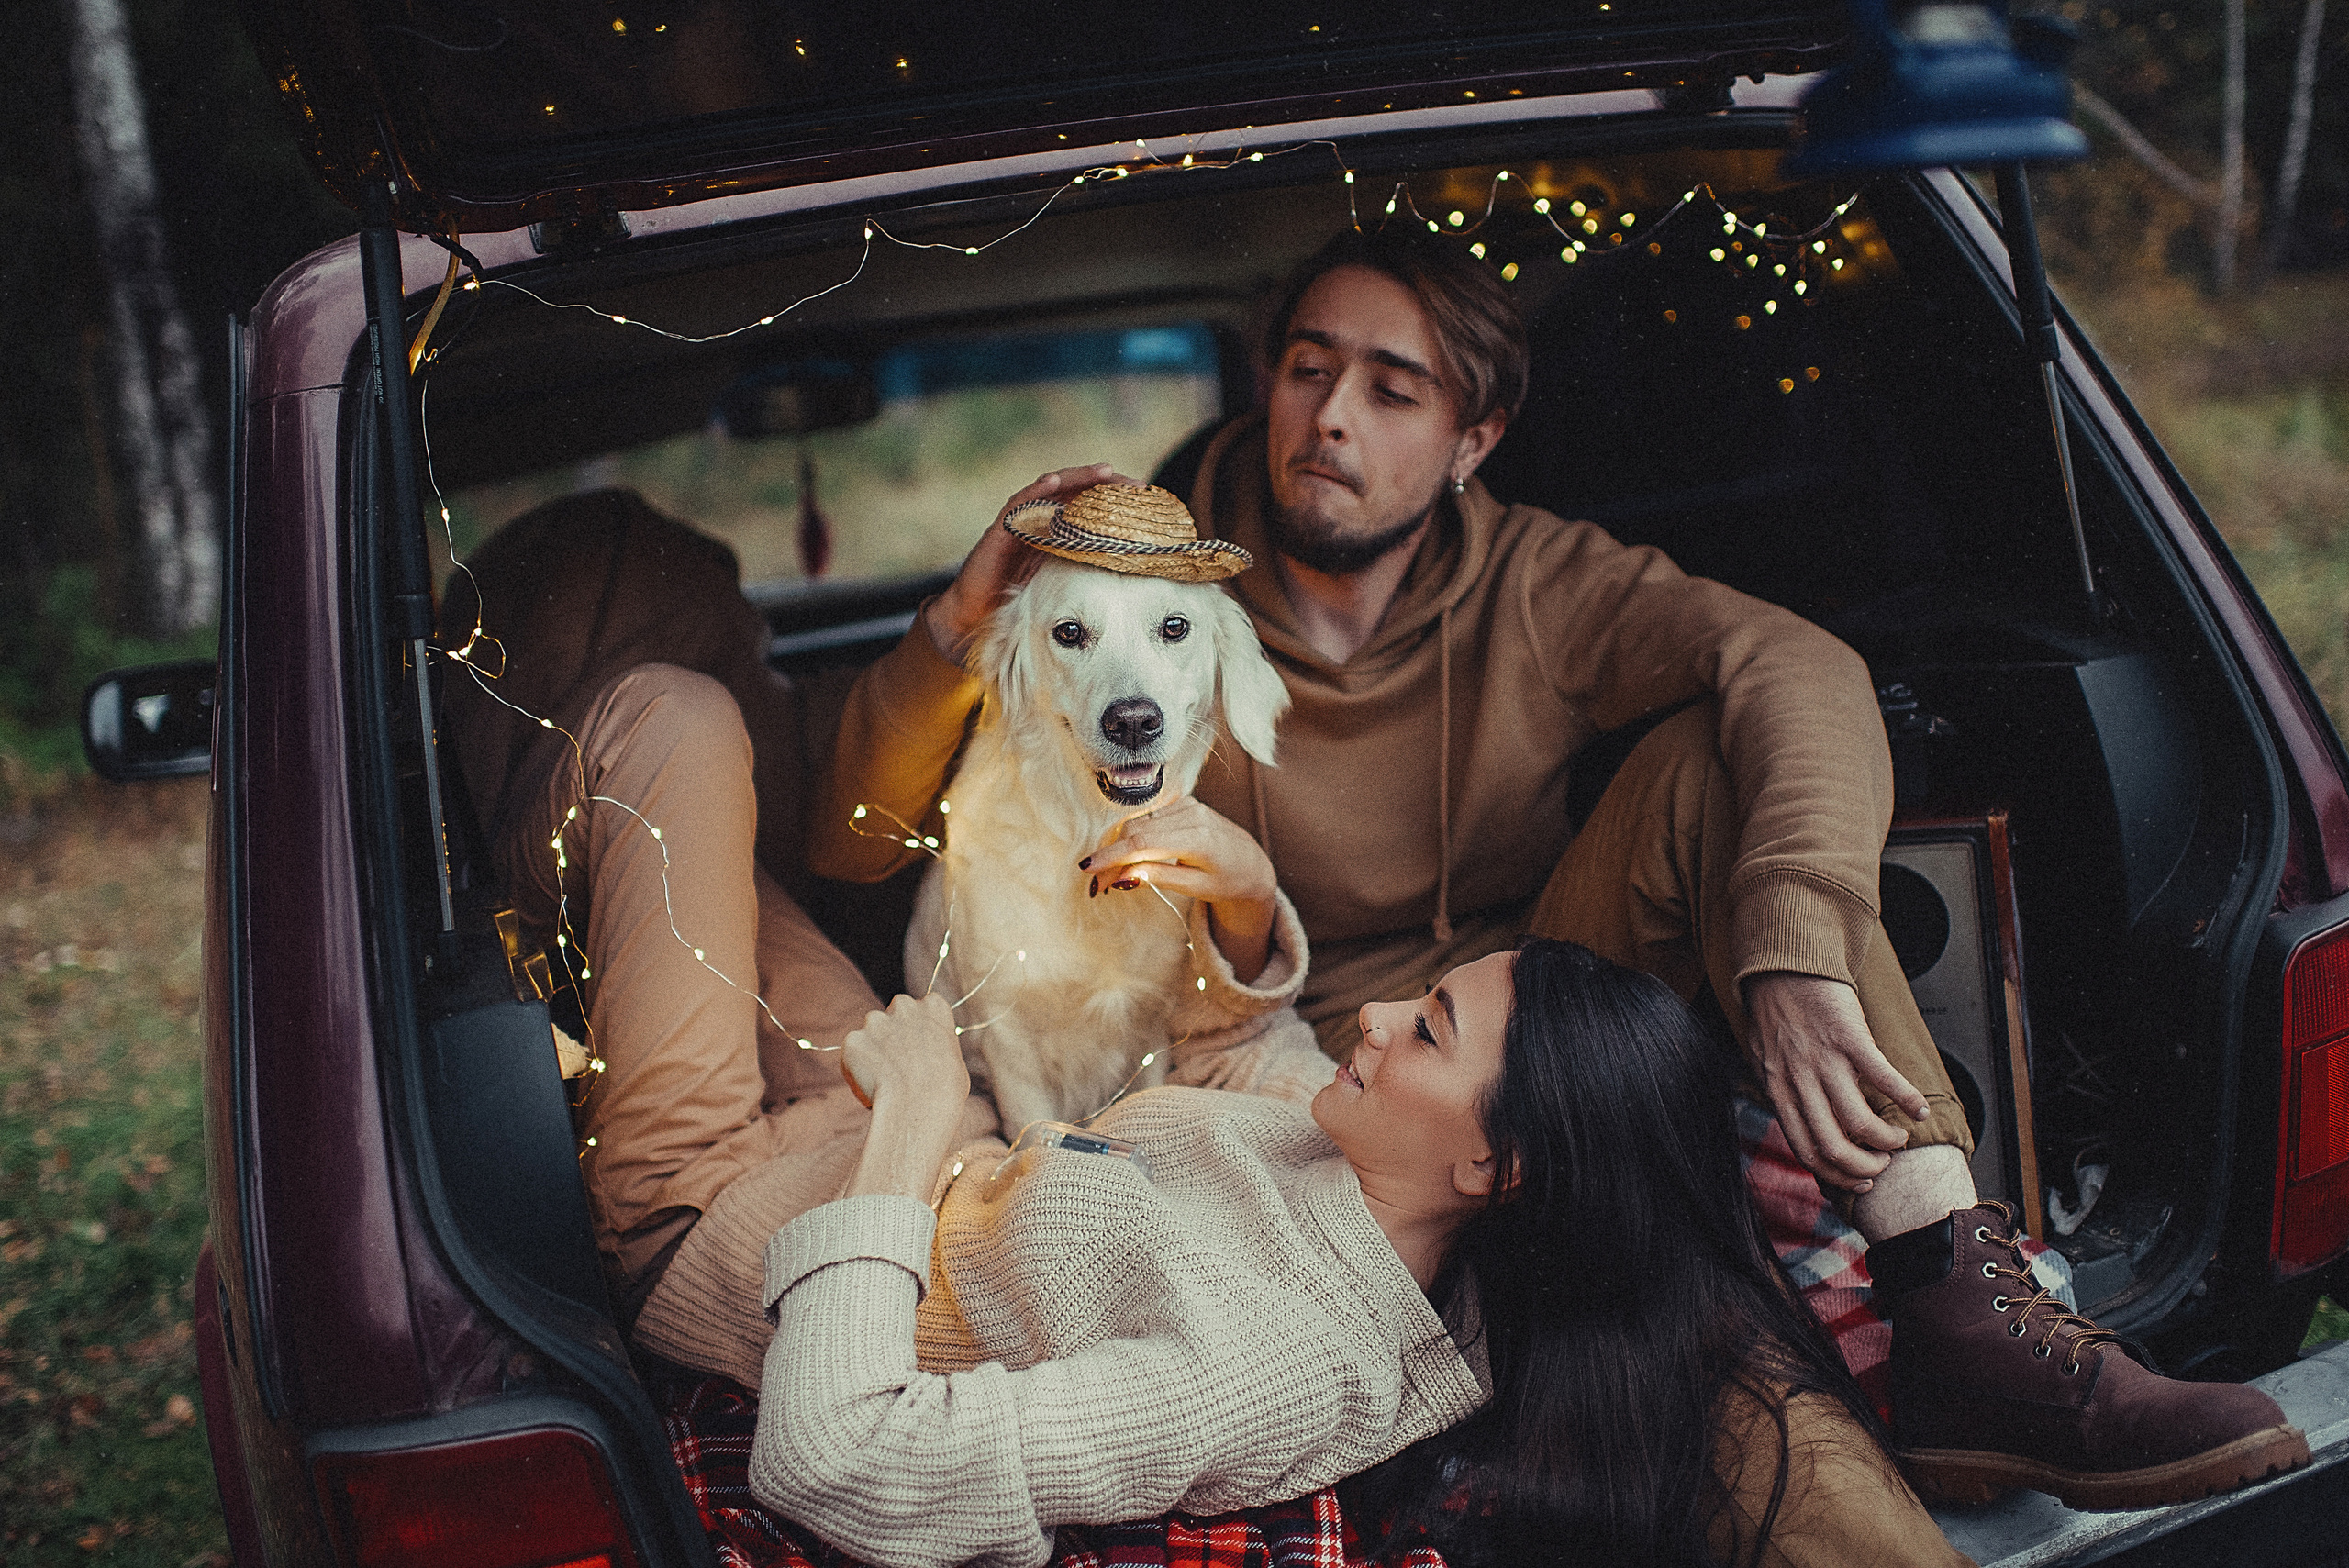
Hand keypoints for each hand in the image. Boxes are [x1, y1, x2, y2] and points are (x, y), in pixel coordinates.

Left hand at [840, 992, 973, 1202]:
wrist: (918, 1107)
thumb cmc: (943, 1092)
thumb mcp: (953, 1060)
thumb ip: (935, 1046)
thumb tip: (925, 1055)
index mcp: (934, 1006)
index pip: (923, 1007)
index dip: (917, 1029)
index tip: (917, 1047)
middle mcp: (904, 1005)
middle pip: (892, 1015)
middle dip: (891, 1035)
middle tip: (897, 1065)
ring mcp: (875, 1020)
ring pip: (870, 1034)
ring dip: (873, 1052)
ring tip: (885, 1082)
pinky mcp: (853, 1040)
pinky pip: (853, 1054)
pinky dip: (857, 1069)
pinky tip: (872, 1087)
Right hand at [926, 464, 1135, 660]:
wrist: (976, 617)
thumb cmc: (1019, 601)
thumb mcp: (1062, 583)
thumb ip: (1086, 571)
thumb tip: (1131, 574)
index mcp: (1057, 532)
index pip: (1090, 506)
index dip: (1116, 499)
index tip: (1147, 498)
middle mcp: (1040, 521)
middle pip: (1076, 492)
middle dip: (1106, 484)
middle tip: (1136, 485)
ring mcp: (1020, 522)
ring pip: (1050, 489)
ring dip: (1077, 478)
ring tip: (1104, 471)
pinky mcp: (1000, 531)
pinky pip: (1018, 505)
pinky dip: (1035, 491)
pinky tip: (1052, 482)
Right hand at [1081, 795, 1277, 983]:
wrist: (1251, 864)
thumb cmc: (1227, 880)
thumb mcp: (1195, 887)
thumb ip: (1160, 877)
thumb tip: (1124, 875)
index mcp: (1198, 838)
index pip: (1143, 843)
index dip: (1112, 856)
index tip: (1089, 869)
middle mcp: (1192, 815)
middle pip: (1135, 831)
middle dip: (1112, 857)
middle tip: (1098, 886)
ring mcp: (1188, 805)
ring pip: (1137, 822)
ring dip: (1119, 847)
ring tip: (1110, 876)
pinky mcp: (1183, 803)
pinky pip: (1147, 817)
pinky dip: (1132, 836)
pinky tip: (1126, 857)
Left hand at [1744, 972, 1927, 1192]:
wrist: (1782, 966)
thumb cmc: (1775, 1014)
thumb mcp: (1766, 1062)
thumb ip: (1783, 1094)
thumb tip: (1802, 1127)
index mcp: (1778, 1092)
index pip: (1807, 1152)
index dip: (1837, 1175)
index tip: (1859, 1179)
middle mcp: (1799, 1082)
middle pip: (1834, 1147)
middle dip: (1865, 1168)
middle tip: (1883, 1164)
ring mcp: (1824, 1061)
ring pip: (1859, 1123)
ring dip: (1886, 1140)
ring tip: (1898, 1138)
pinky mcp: (1850, 1038)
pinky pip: (1884, 1078)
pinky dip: (1907, 1099)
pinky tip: (1919, 1110)